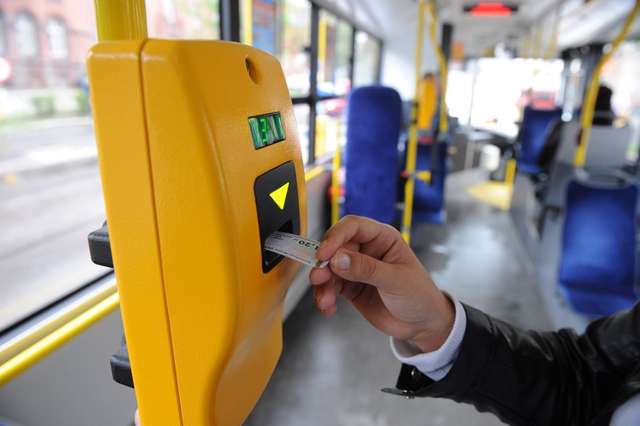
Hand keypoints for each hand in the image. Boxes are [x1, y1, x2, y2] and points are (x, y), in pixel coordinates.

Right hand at [309, 215, 454, 351]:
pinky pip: (331, 287)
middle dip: (325, 264)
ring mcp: (356, 268)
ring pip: (330, 269)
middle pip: (336, 247)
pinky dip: (325, 296)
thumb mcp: (395, 280)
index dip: (335, 237)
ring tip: (325, 299)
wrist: (422, 324)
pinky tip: (328, 308)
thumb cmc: (419, 295)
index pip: (353, 227)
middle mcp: (367, 249)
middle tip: (319, 277)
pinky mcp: (350, 286)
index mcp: (383, 238)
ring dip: (323, 284)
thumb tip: (338, 259)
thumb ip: (367, 269)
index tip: (324, 253)